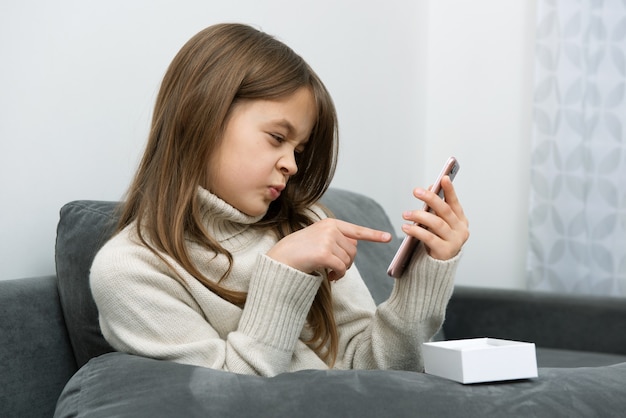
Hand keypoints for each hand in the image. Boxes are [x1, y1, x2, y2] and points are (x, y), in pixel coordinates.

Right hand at [267, 218, 391, 280]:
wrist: (281, 258)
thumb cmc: (299, 251)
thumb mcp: (318, 239)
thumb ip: (337, 239)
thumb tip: (355, 245)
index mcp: (330, 223)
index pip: (356, 230)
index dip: (373, 235)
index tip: (388, 237)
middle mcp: (330, 229)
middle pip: (353, 250)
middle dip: (347, 262)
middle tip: (334, 269)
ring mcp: (327, 240)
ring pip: (348, 260)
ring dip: (341, 270)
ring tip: (329, 273)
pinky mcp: (324, 253)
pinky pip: (341, 268)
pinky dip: (337, 276)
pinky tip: (328, 277)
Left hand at [401, 176, 468, 259]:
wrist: (440, 264)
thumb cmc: (439, 238)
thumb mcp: (439, 221)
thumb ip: (436, 207)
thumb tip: (431, 187)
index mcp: (460, 219)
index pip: (454, 202)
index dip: (450, 190)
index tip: (443, 178)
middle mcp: (461, 229)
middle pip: (445, 210)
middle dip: (430, 199)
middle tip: (416, 191)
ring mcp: (455, 241)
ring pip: (437, 223)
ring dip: (419, 216)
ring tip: (405, 213)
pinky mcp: (445, 251)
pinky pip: (429, 238)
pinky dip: (416, 231)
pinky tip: (406, 227)